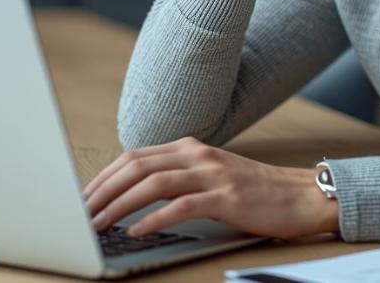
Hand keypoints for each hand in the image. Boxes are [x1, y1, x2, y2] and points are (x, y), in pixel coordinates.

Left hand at [83, 136, 338, 239]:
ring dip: (119, 205)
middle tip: (79, 213)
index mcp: (188, 147)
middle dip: (101, 190)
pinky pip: (181, 207)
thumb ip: (177, 178)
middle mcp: (197, 154)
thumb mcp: (210, 176)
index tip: (82, 198)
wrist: (301, 195)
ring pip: (152, 184)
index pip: (133, 157)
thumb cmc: (253, 192)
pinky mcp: (226, 197)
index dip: (103, 177)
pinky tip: (136, 232)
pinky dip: (154, 220)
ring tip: (98, 224)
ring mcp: (212, 173)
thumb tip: (133, 198)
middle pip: (135, 166)